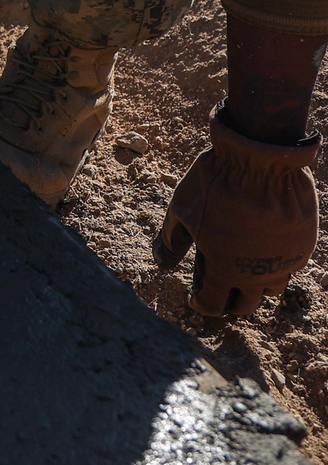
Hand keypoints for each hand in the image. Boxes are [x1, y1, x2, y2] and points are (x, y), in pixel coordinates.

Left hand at [153, 102, 320, 314]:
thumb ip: (171, 238)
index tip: (195, 296)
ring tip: (244, 268)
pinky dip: (276, 263)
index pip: (211, 304)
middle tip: (221, 286)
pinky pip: (290, 266)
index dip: (200, 302)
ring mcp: (283, 263)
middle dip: (229, 300)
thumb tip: (162, 263)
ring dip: (255, 285)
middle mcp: (256, 275)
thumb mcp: (181, 207)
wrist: (260, 159)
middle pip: (244, 305)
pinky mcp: (302, 248)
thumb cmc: (215, 183)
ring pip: (270, 290)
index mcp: (223, 269)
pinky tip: (265, 248)